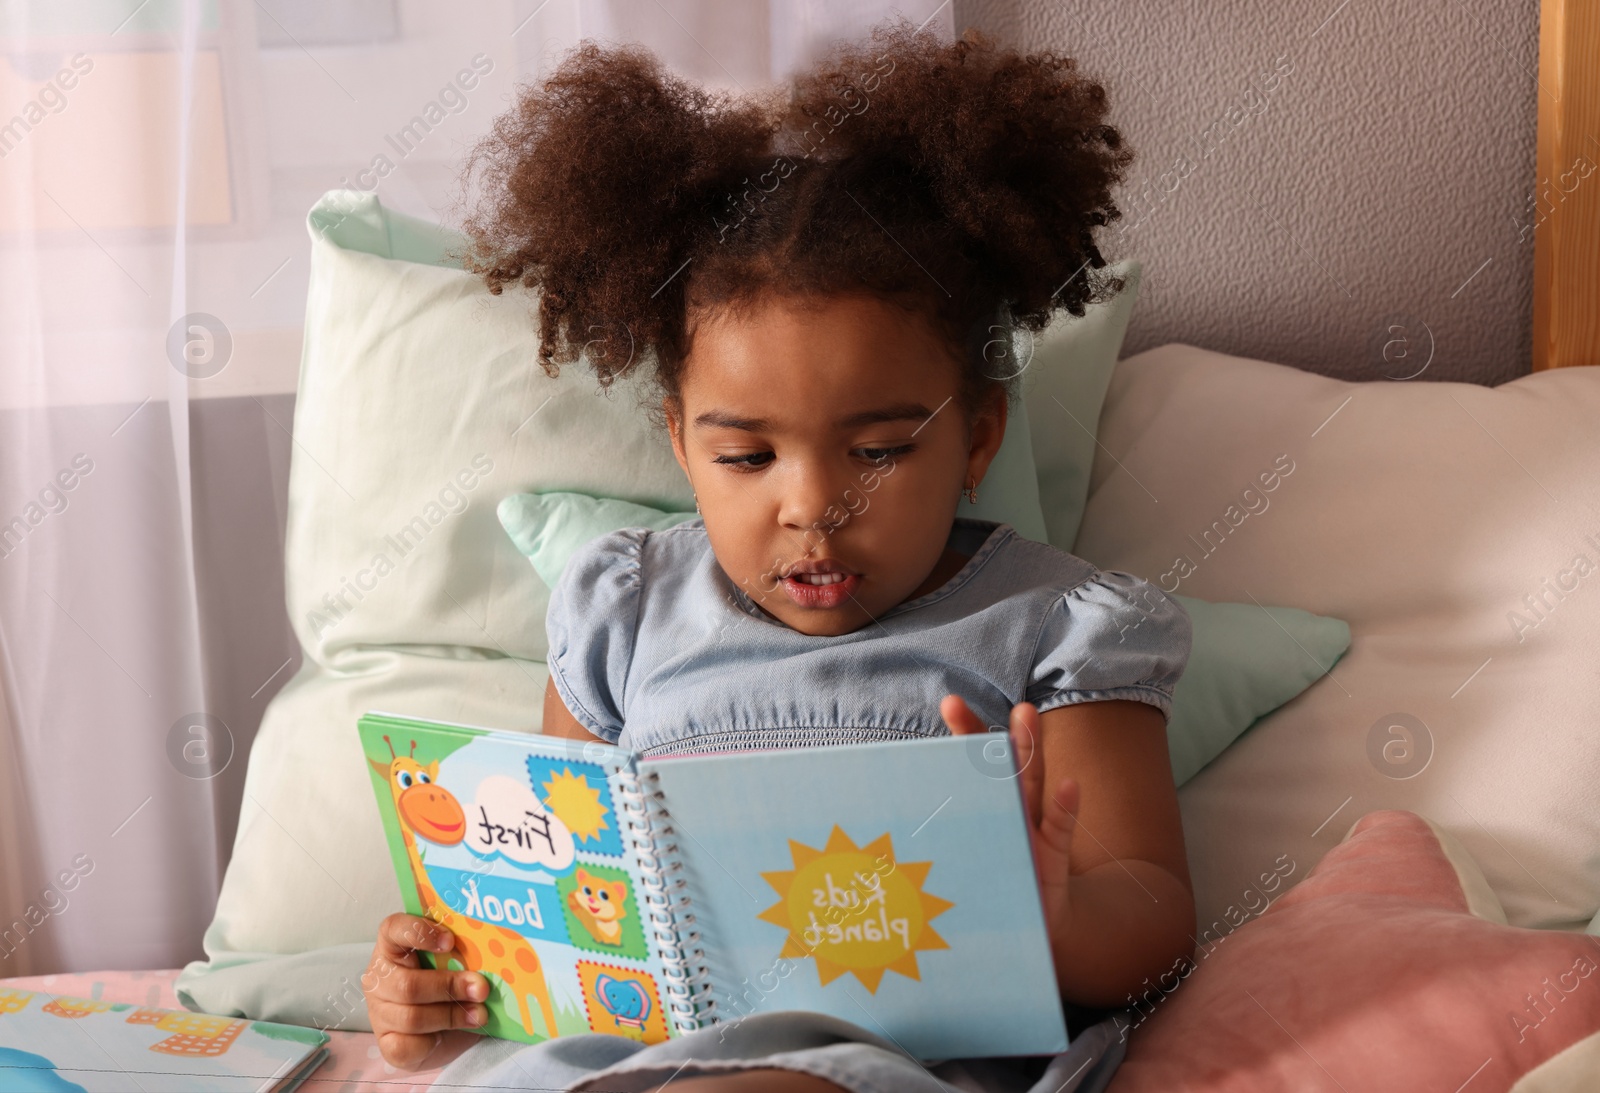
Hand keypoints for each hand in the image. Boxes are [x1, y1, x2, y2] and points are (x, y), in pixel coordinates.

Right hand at [364, 913, 489, 1069]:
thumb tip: (492, 955)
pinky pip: (406, 1046)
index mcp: (393, 947)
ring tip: (479, 1013)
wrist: (439, 1030)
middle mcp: (379, 977)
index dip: (419, 932)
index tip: (450, 941)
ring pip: (411, 1018)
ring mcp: (379, 1012)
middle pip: (408, 984)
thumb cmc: (446, 984)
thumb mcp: (453, 962)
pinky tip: (451, 1034)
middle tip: (481, 988)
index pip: (394, 929)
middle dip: (449, 987)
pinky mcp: (385, 1043)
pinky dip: (433, 1043)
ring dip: (451, 1016)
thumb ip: (461, 954)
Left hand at [940, 696, 1079, 950]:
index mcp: (984, 809)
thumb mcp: (954, 863)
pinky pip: (1060, 832)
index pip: (973, 765)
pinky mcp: (1054, 860)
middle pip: (1006, 767)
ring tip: (1027, 715)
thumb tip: (874, 825)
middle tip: (1001, 697)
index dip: (966, 734)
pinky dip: (1066, 810)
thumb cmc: (985, 888)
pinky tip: (1070, 785)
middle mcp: (1010, 812)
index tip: (951, 702)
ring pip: (1030, 787)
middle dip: (1003, 733)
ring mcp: (1034, 833)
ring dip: (1030, 751)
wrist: (1029, 930)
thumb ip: (931, 841)